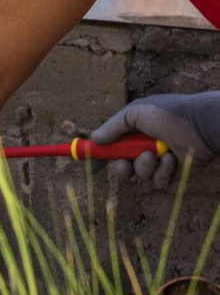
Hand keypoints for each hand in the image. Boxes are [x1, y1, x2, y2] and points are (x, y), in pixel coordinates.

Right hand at [91, 92, 219, 187]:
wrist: (204, 126)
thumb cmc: (171, 114)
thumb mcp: (136, 113)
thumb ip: (113, 127)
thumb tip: (95, 139)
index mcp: (134, 128)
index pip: (111, 144)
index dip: (100, 155)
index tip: (91, 167)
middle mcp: (144, 143)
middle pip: (122, 164)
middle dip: (121, 167)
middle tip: (124, 164)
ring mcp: (158, 158)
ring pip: (140, 174)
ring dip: (144, 167)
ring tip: (156, 155)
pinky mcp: (173, 171)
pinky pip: (158, 181)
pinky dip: (162, 172)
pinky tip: (172, 159)